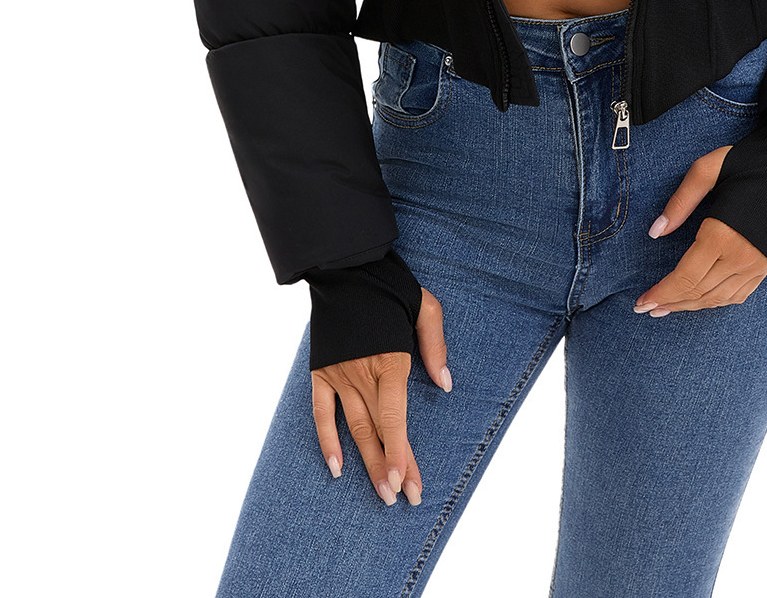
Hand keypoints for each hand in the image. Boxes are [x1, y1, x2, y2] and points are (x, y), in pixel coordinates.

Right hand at [311, 285, 449, 505]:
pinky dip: (326, 441)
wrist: (345, 267)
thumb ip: (435, 347)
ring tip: (381, 491)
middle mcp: (361, 374)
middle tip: (402, 499)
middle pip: (376, 431)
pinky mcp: (320, 372)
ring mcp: (338, 375)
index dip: (400, 452)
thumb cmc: (391, 285)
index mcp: (389, 360)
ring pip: (351, 429)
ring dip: (366, 462)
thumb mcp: (426, 307)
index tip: (406, 481)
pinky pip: (320, 413)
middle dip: (390, 468)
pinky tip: (336, 468)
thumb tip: (445, 383)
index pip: (393, 418)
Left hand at [635, 146, 766, 316]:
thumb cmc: (748, 162)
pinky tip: (699, 300)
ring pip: (717, 299)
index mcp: (722, 234)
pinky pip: (737, 295)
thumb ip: (680, 202)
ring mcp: (757, 265)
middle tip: (644, 308)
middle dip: (669, 303)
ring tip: (665, 307)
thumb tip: (656, 232)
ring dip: (689, 306)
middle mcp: (741, 256)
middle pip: (698, 292)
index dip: (661, 293)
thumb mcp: (707, 170)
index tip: (641, 302)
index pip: (685, 277)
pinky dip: (714, 302)